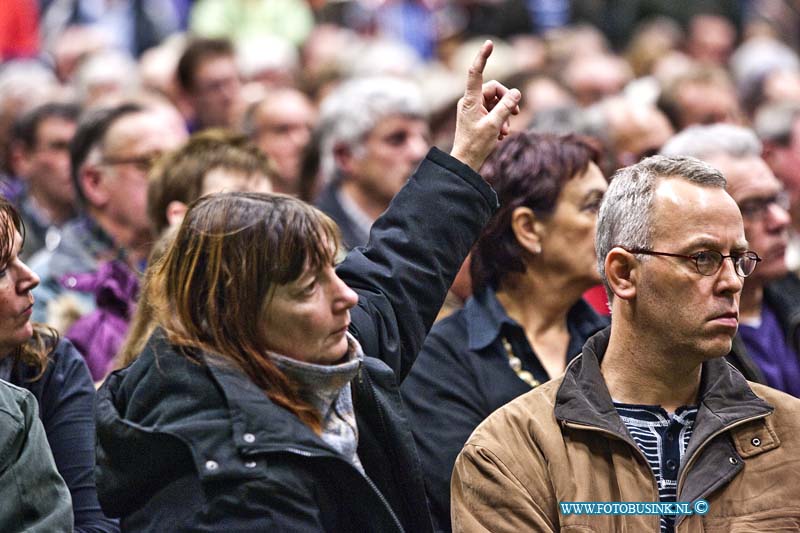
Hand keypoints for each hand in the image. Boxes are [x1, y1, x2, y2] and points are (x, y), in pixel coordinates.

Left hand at [450, 40, 520, 171]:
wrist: (466, 162)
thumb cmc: (476, 145)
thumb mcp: (494, 126)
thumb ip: (506, 107)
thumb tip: (517, 92)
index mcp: (470, 100)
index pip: (476, 73)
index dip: (483, 57)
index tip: (490, 43)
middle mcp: (470, 101)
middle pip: (495, 89)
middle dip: (507, 101)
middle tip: (515, 114)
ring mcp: (473, 109)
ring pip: (496, 102)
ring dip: (504, 115)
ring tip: (506, 131)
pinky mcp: (477, 117)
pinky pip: (493, 111)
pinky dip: (500, 121)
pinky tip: (501, 135)